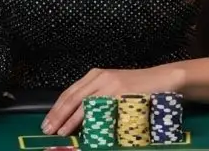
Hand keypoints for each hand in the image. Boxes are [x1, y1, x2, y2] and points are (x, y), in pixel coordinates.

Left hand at [42, 66, 182, 136]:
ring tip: (60, 132)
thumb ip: (96, 97)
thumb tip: (75, 116)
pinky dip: (91, 121)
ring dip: (70, 120)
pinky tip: (85, 130)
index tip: (47, 122)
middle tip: (47, 130)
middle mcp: (100, 77)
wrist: (161, 79)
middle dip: (58, 115)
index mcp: (95, 75)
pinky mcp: (121, 93)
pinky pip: (102, 109)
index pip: (69, 92)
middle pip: (72, 98)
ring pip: (84, 104)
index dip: (56, 108)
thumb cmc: (136, 87)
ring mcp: (110, 85)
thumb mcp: (112, 87)